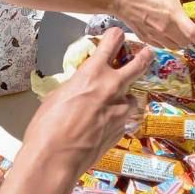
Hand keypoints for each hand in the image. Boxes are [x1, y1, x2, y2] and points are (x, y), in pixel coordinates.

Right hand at [22, 28, 148, 175]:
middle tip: (147, 53)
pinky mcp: (122, 130)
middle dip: (144, 56)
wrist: (56, 158)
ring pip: (134, 98)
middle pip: (139, 64)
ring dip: (128, 98)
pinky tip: (108, 125)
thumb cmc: (48, 126)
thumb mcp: (58, 95)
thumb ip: (76, 85)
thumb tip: (81, 86)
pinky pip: (127, 119)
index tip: (116, 35)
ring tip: (118, 104)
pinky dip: (120, 120)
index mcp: (93, 73)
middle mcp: (112, 87)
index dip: (115, 36)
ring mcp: (120, 110)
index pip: (112, 42)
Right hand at [111, 0, 194, 49]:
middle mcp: (166, 30)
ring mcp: (155, 36)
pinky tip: (167, 32)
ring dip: (182, 41)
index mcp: (174, 16)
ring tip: (182, 31)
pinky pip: (162, 45)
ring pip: (174, 46)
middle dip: (194, 39)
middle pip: (186, 43)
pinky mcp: (146, 38)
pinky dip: (169, 42)